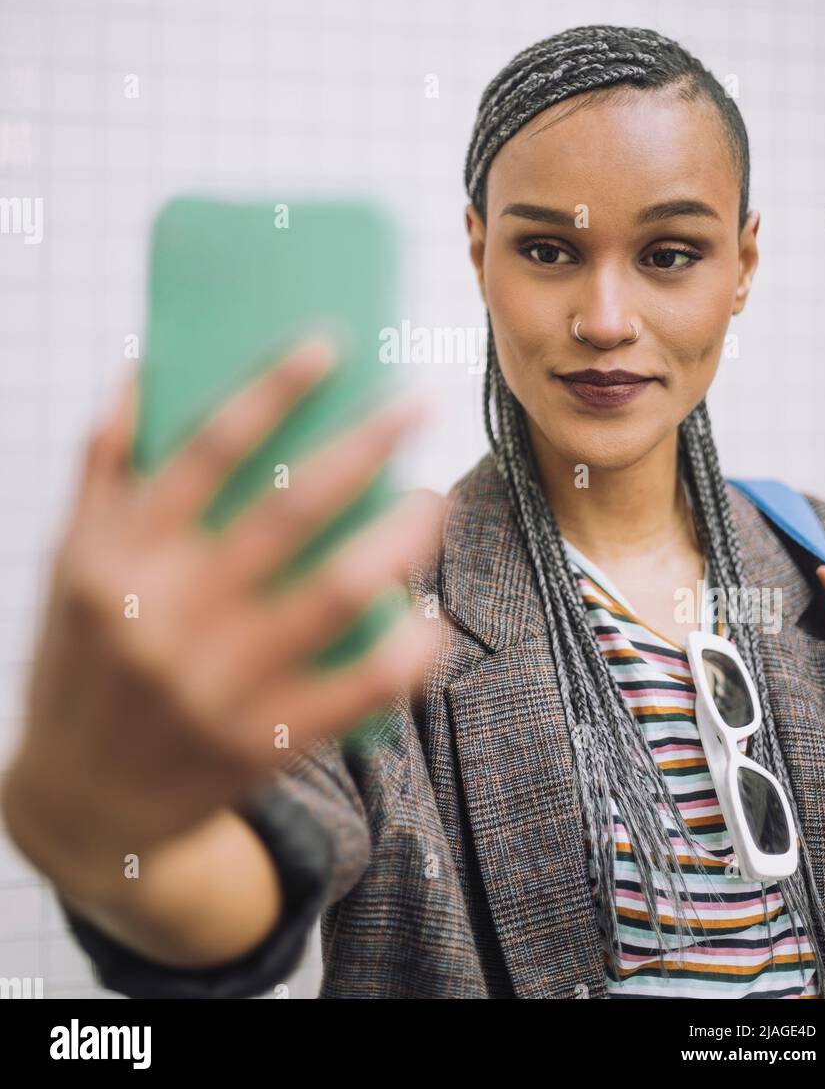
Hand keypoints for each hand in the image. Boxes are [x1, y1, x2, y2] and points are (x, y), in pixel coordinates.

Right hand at [1, 335, 444, 897]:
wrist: (78, 805)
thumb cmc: (82, 656)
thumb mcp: (69, 560)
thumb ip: (103, 464)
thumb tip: (144, 365)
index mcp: (114, 558)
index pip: (203, 452)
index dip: (271, 391)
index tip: (332, 343)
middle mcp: (162, 617)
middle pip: (286, 512)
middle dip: (365, 445)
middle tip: (418, 404)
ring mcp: (213, 686)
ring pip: (335, 592)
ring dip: (401, 537)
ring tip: (432, 499)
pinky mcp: (258, 745)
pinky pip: (356, 691)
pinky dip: (406, 650)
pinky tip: (431, 616)